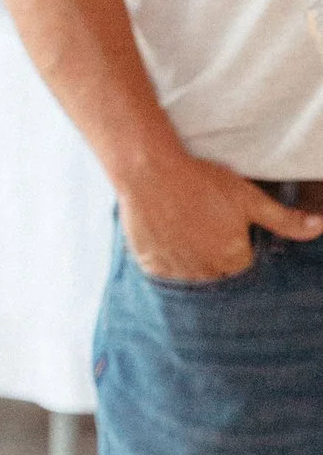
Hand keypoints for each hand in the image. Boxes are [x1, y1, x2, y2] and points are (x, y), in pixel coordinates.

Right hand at [120, 155, 320, 284]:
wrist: (149, 171)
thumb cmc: (201, 181)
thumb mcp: (248, 197)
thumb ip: (284, 220)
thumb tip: (318, 227)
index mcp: (232, 259)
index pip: (246, 273)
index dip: (243, 255)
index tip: (234, 238)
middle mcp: (205, 272)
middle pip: (220, 281)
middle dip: (220, 266)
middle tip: (211, 237)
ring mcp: (176, 272)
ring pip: (194, 283)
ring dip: (197, 270)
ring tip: (193, 243)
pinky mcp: (151, 266)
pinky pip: (167, 279)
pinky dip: (172, 269)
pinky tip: (172, 247)